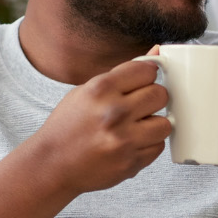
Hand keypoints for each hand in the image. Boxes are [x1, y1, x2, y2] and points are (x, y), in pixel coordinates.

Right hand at [28, 56, 171, 195]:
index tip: (143, 82)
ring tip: (137, 126)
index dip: (147, 76)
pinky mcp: (131, 162)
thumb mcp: (86, 92)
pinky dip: (149, 144)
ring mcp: (123, 139)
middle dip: (153, 99)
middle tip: (140, 106)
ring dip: (154, 124)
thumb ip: (122, 74)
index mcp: (100, 89)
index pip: (147, 70)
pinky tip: (131, 142)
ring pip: (165, 123)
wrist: (52, 164)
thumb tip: (155, 52)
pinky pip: (158, 146)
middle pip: (160, 94)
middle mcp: (113, 112)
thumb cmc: (67, 127)